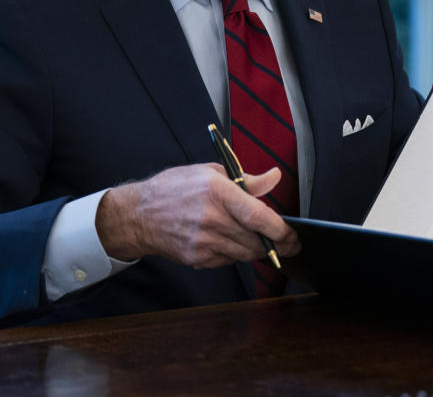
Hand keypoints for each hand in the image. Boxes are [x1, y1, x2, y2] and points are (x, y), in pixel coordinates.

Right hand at [95, 163, 299, 267]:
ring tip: (265, 243)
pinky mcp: (198, 258)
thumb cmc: (175, 188)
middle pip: (256, 241)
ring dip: (258, 250)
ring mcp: (204, 242)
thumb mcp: (210, 172)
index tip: (293, 234)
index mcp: (218, 192)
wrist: (139, 215)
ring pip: (245, 254)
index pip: (259, 217)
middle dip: (277, 245)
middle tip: (290, 244)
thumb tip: (273, 178)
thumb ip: (246, 180)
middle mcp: (213, 219)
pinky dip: (236, 254)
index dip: (281, 230)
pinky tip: (233, 243)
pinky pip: (228, 260)